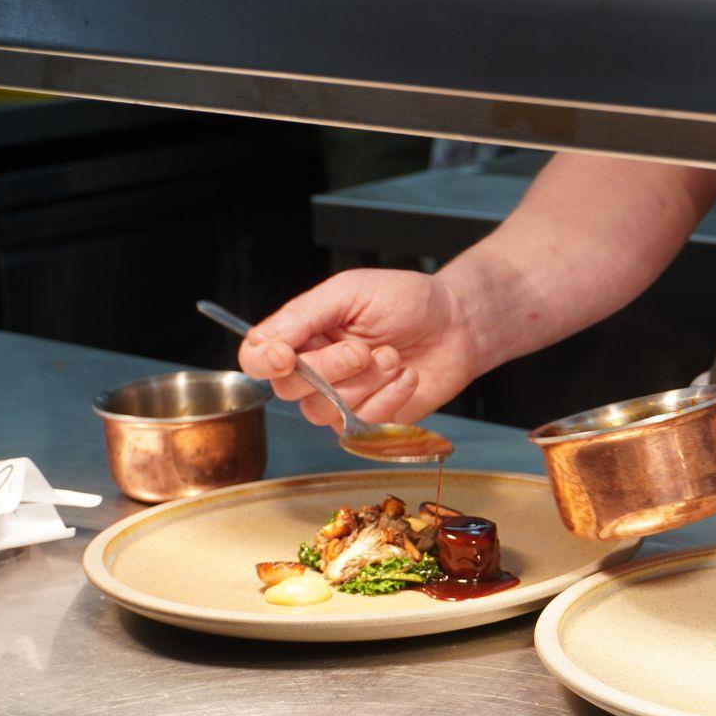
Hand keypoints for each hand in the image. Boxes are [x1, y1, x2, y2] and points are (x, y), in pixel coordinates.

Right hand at [237, 269, 481, 427]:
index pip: (256, 359)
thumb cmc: (408, 300)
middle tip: (363, 348)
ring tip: (392, 356)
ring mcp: (341, 399)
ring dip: (365, 383)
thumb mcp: (352, 291)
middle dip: (330, 369)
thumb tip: (265, 339)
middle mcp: (315, 371)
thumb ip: (305, 313)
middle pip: (290, 389)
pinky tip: (406, 375)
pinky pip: (362, 424)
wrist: (459, 323)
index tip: (285, 356)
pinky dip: (389, 398)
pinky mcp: (371, 421)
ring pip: (326, 411)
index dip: (264, 363)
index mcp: (302, 334)